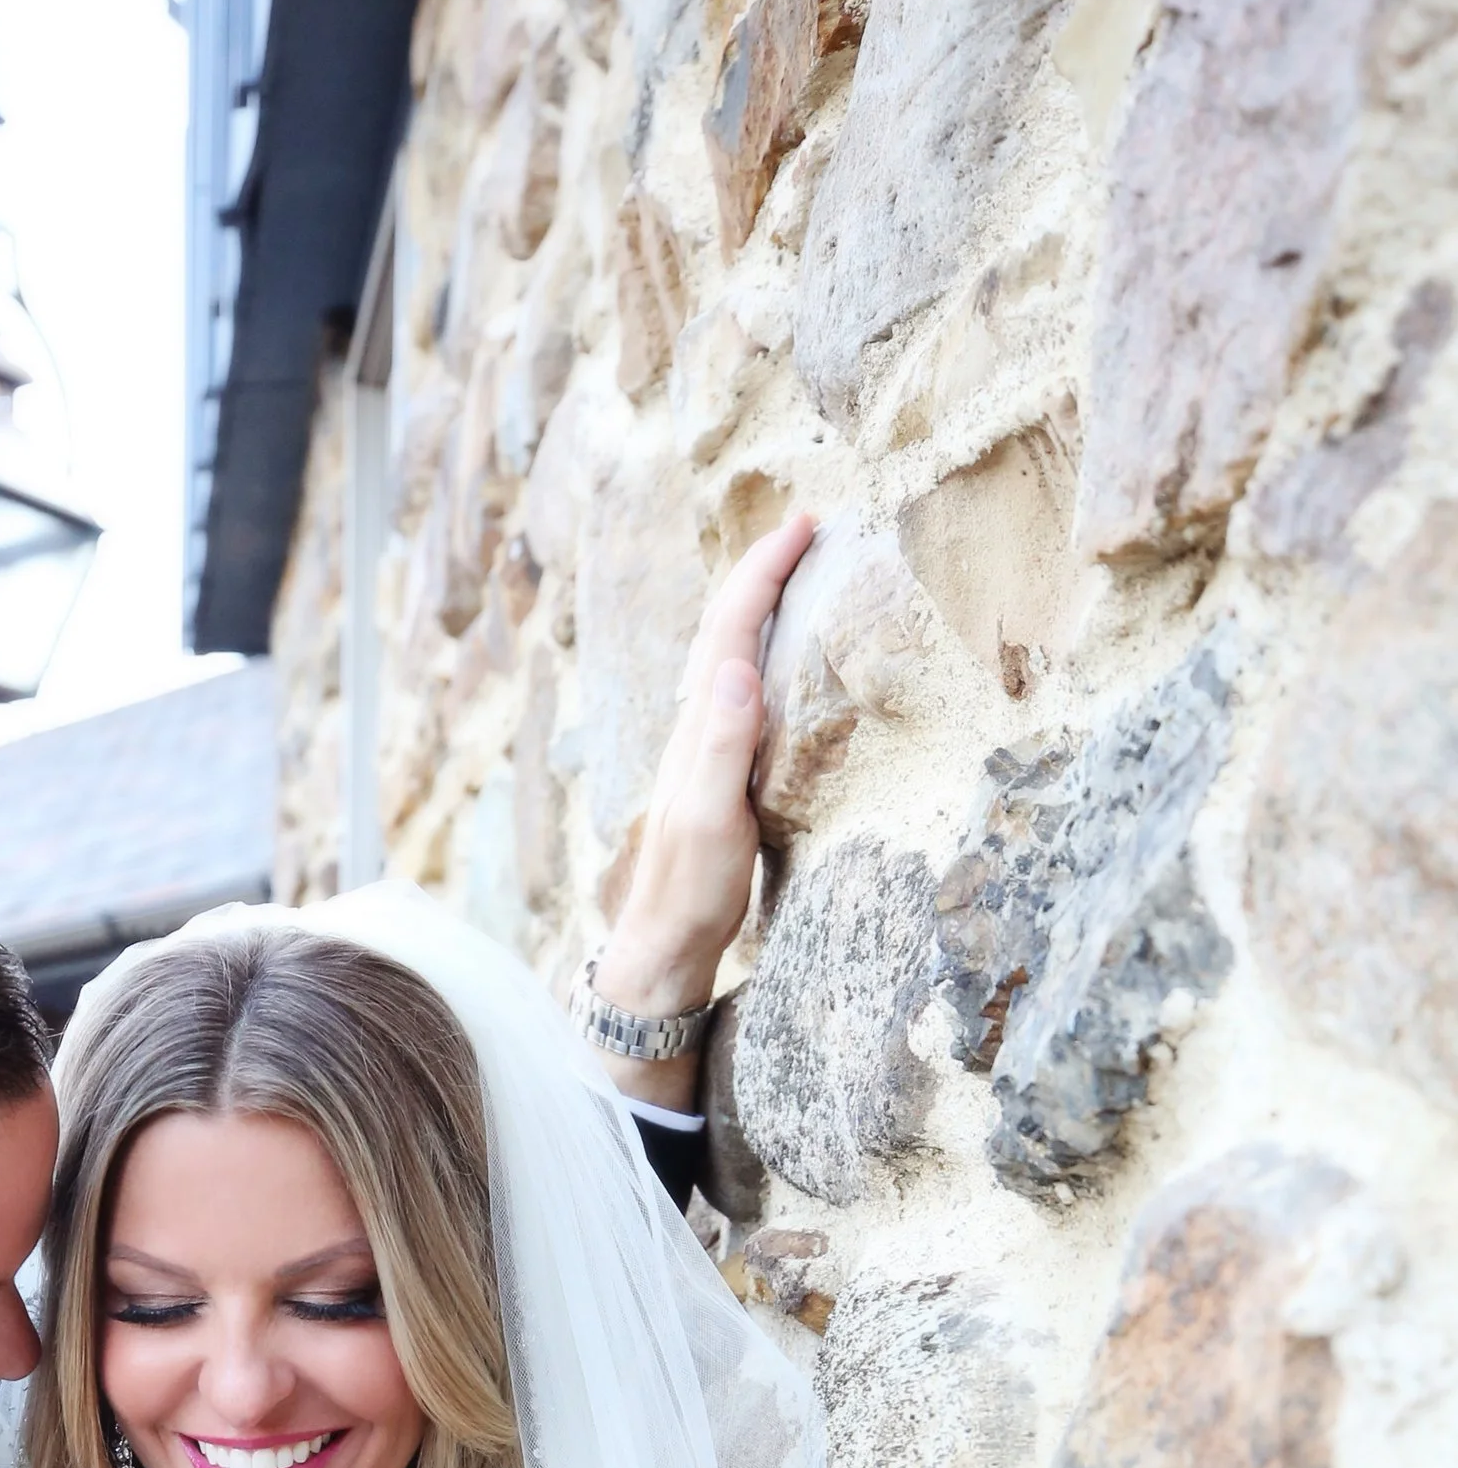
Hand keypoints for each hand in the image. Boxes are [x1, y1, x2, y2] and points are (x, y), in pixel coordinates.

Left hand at [591, 511, 814, 1102]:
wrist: (664, 943)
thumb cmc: (690, 890)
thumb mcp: (712, 821)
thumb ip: (723, 747)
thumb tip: (738, 668)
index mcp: (701, 728)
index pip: (731, 628)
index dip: (763, 571)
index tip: (803, 525)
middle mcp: (697, 728)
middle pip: (725, 628)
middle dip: (761, 571)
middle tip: (803, 530)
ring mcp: (703, 749)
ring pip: (728, 654)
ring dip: (757, 605)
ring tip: (791, 572)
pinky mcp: (715, 772)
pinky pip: (738, 690)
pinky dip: (758, 653)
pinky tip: (773, 662)